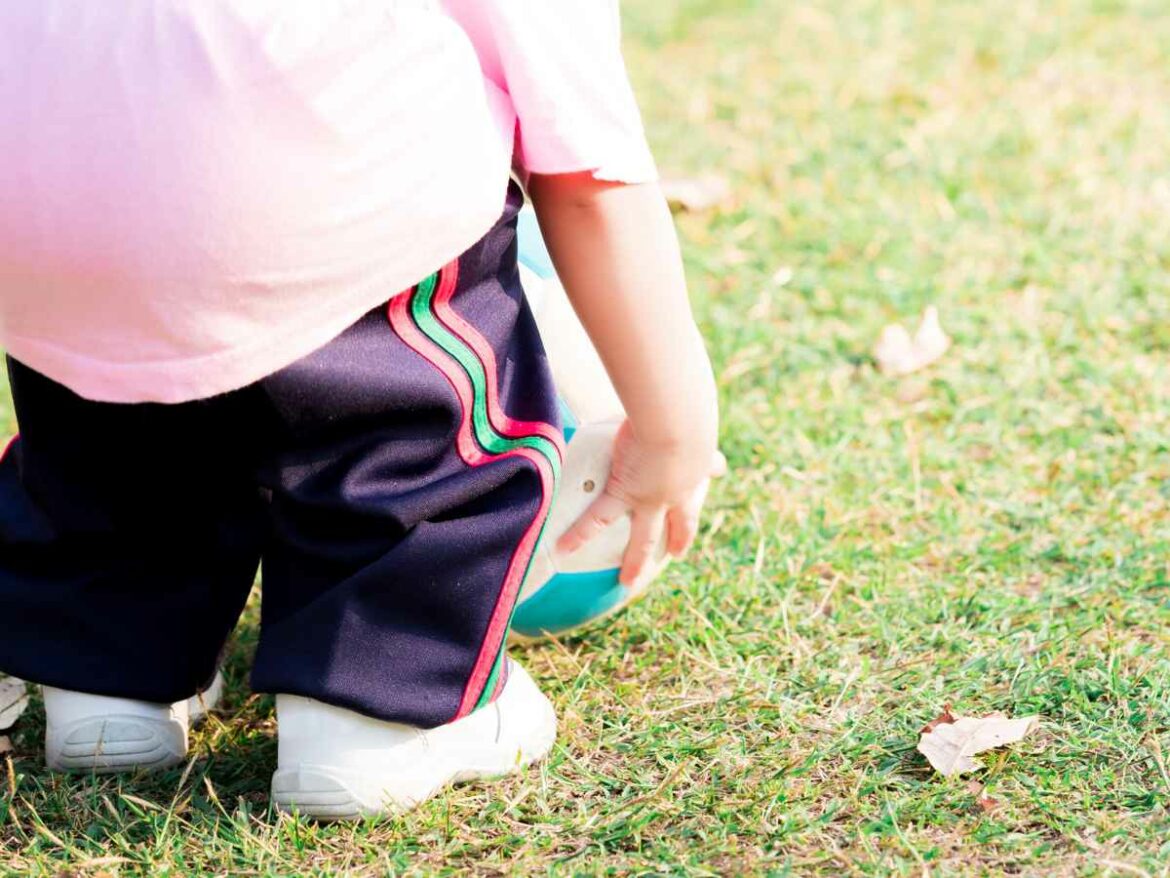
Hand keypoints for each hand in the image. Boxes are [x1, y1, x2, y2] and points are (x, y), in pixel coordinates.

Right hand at [556, 420, 725, 585]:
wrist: (678, 422)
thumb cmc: (689, 408)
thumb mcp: (696, 412)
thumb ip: (693, 409)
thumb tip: (695, 387)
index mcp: (695, 473)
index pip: (695, 496)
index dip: (693, 510)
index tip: (694, 520)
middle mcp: (676, 493)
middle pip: (678, 526)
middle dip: (677, 541)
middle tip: (676, 555)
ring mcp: (651, 500)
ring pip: (642, 538)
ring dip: (635, 561)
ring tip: (628, 582)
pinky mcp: (624, 493)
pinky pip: (597, 519)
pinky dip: (579, 534)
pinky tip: (563, 548)